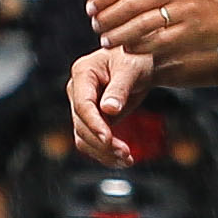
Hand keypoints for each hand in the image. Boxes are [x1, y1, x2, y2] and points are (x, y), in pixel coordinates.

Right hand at [67, 46, 155, 160]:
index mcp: (83, 73)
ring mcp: (82, 106)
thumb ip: (120, 88)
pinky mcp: (91, 119)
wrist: (140, 62)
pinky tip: (121, 159)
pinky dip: (105, 153)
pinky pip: (92, 141)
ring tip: (127, 159)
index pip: (83, 105)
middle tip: (125, 153)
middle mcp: (77, 90)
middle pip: (81, 125)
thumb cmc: (135, 57)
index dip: (94, 124)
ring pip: (83, 137)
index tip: (108, 139)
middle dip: (102, 143)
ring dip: (103, 152)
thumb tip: (109, 110)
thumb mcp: (132, 69)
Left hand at [89, 0, 217, 61]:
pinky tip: (126, 48)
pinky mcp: (191, 31)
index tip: (90, 9)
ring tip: (106, 41)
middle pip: (130, 4)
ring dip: (118, 35)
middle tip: (96, 27)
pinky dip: (136, 46)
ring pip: (140, 25)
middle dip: (107, 18)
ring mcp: (186, 9)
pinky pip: (156, 42)